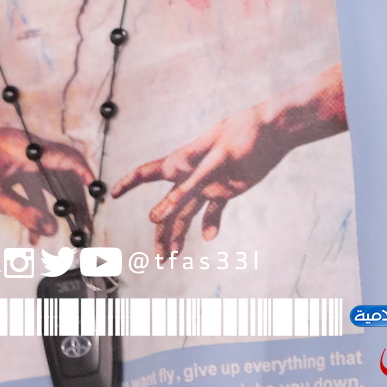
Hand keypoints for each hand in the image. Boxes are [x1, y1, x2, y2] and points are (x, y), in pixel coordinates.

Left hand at [0, 124, 93, 285]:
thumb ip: (23, 212)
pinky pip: (33, 190)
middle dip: (76, 203)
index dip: (86, 176)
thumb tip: (52, 231)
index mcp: (28, 149)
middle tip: (83, 229)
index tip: (97, 195)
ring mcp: (22, 159)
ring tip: (66, 237)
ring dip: (58, 209)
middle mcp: (29, 151)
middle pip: (64, 175)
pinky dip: (37, 210)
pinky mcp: (13, 169)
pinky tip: (33, 237)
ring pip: (50, 185)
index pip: (68, 158)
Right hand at [112, 64, 345, 255]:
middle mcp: (192, 174)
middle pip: (169, 205)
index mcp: (183, 161)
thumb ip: (191, 184)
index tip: (113, 194)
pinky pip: (214, 210)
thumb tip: (163, 208)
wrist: (272, 130)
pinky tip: (209, 236)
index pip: (149, 172)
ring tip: (172, 256)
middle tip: (159, 256)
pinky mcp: (227, 188)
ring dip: (180, 233)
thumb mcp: (217, 157)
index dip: (130, 182)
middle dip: (161, 229)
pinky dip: (210, 223)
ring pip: (188, 212)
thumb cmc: (243, 132)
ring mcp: (209, 183)